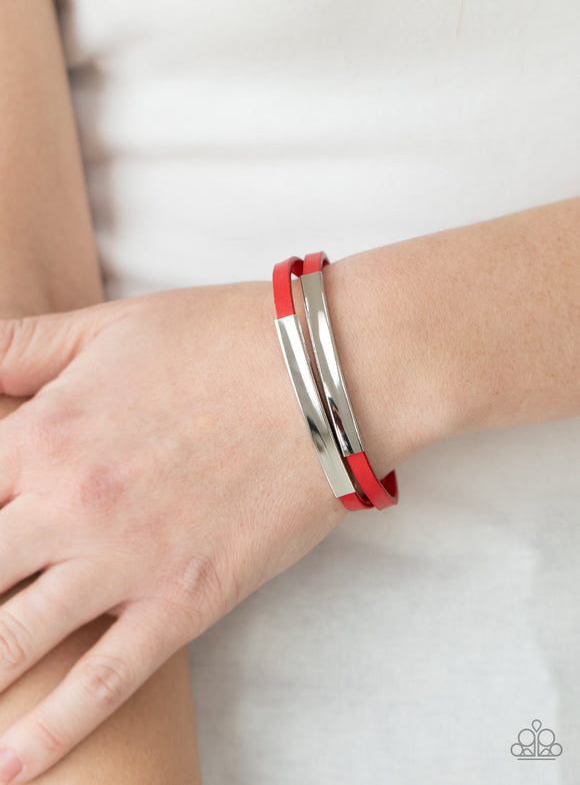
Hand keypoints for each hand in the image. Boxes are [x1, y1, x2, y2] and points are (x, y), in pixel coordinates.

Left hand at [0, 281, 349, 781]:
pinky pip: (103, 682)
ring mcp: (125, 562)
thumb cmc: (220, 340)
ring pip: (12, 640)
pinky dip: (50, 733)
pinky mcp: (184, 602)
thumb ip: (20, 345)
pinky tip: (11, 767)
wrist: (325, 376)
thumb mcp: (109, 326)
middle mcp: (68, 506)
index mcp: (43, 434)